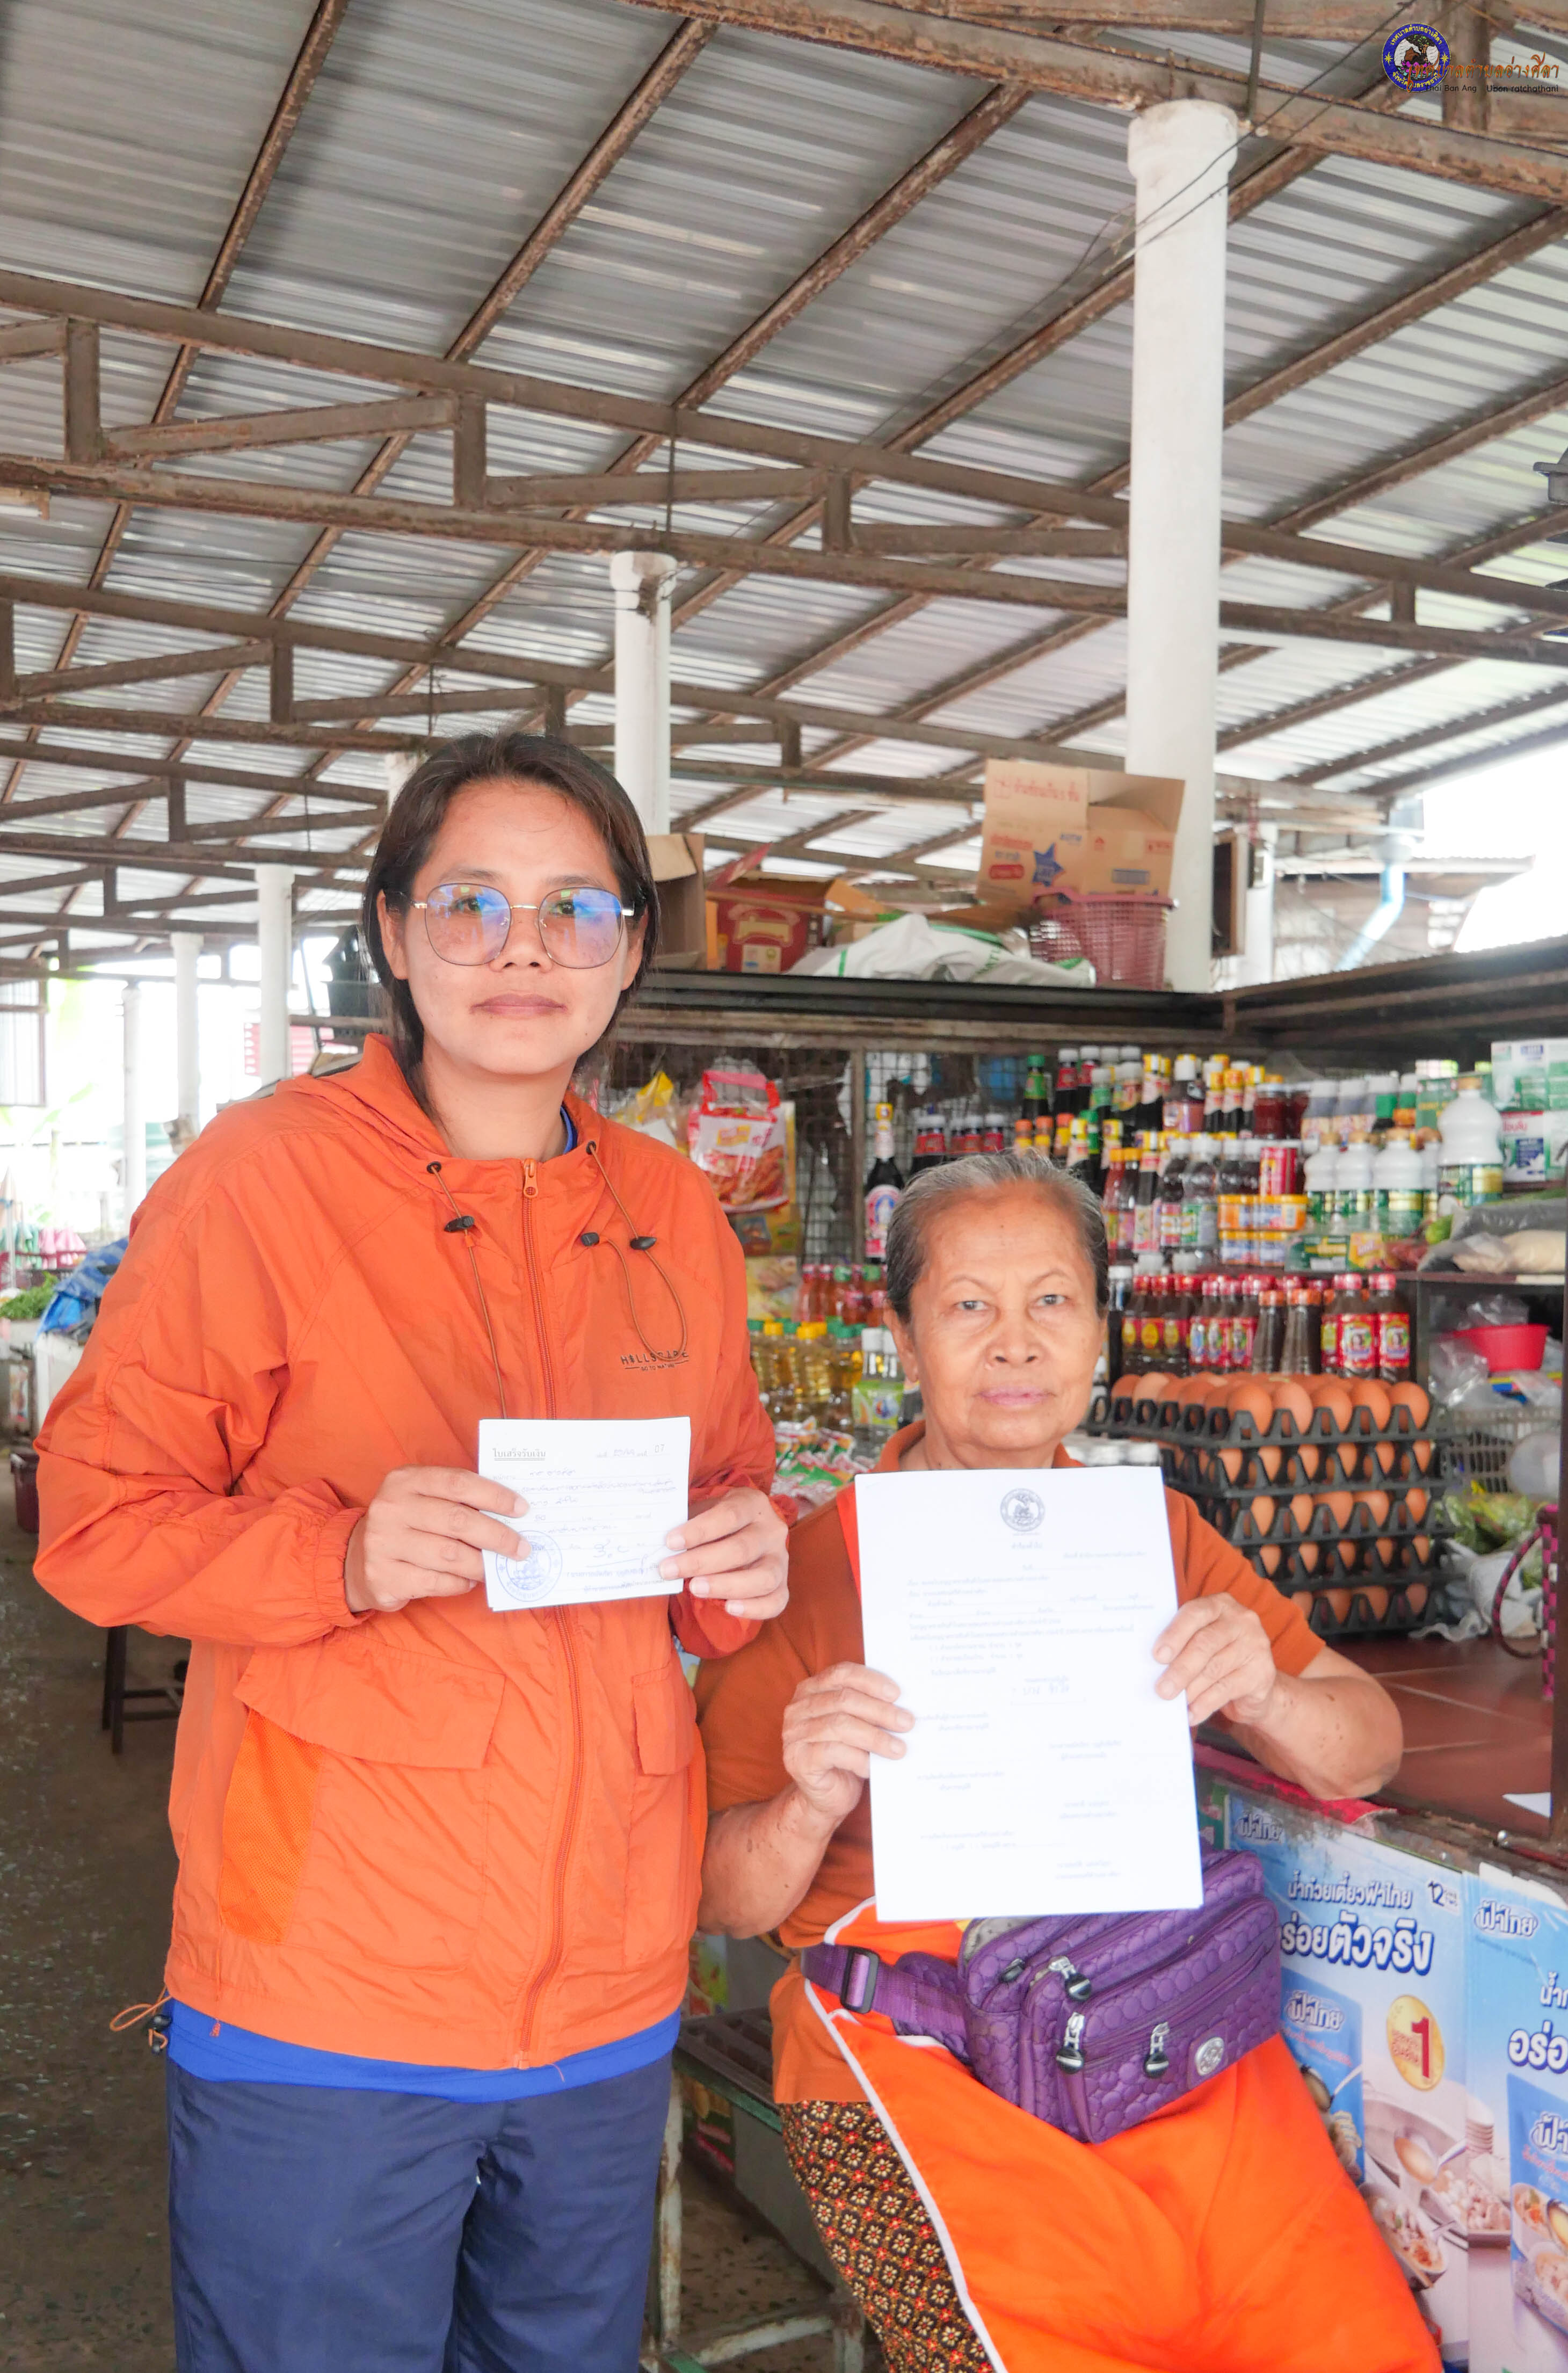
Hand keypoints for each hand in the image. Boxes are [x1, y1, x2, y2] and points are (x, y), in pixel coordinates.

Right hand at [344, 1467, 526, 1615]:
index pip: (458, 1483)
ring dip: (481, 1565)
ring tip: (495, 1568)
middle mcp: (390, 1508)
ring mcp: (382, 1543)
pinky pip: (436, 1582)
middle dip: (497, 1536)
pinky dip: (460, 1583)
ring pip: (450, 1555)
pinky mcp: (383, 1577)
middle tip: (521, 1548)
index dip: (494, 1495)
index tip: (522, 1509)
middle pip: (458, 1521)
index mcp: (405, 1480)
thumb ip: (457, 1500)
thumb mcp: (422, 1500)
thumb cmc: (406, 1525)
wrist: (356, 1560)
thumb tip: (512, 1516)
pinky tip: (468, 1581)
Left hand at [659, 1486, 788, 1618]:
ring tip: (694, 1588)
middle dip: (701, 1562)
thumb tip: (657, 1543)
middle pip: (741, 1549)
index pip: (729, 1515)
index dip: (699, 1529)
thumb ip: (686, 1522)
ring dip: (726, 1585)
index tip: (670, 1541)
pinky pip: (776, 1601)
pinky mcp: (782, 1584)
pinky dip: (754, 1608)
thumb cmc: (716, 1522)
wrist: (745, 1531)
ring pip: (763, 1577)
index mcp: (752, 1504)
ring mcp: (780, 1559)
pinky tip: (728, 1608)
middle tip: (669, 1570)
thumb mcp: (704, 1510)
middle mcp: (772, 1531)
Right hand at [782, 1662, 912, 1827]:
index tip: (896, 1694)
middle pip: (844, 1700)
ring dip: (875, 1737)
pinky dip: (859, 1759)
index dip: (870, 1681)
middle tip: (906, 1722)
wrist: (827, 1796)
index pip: (841, 1674)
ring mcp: (795, 1734)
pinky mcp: (798, 1760)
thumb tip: (902, 1703)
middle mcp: (798, 1709)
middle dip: (880, 1711)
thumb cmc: (846, 1757)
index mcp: (811, 1690)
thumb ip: (868, 1709)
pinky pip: (833, 1753)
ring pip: (840, 1725)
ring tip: (899, 1748)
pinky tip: (874, 1767)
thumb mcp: (856, 1726)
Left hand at [1154, 1594, 1278, 1727]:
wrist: (1254, 1683)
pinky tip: (1191, 1714)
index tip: (1158, 1655)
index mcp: (1220, 1605)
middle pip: (1205, 1644)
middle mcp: (1241, 1620)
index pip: (1195, 1613)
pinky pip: (1227, 1689)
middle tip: (1162, 1689)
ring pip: (1214, 1668)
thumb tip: (1153, 1667)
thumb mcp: (1200, 1642)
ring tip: (1172, 1702)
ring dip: (1190, 1689)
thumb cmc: (1217, 1656)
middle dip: (1180, 1668)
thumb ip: (1182, 1645)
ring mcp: (1255, 1645)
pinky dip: (1205, 1704)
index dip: (1175, 1634)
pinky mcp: (1262, 1673)